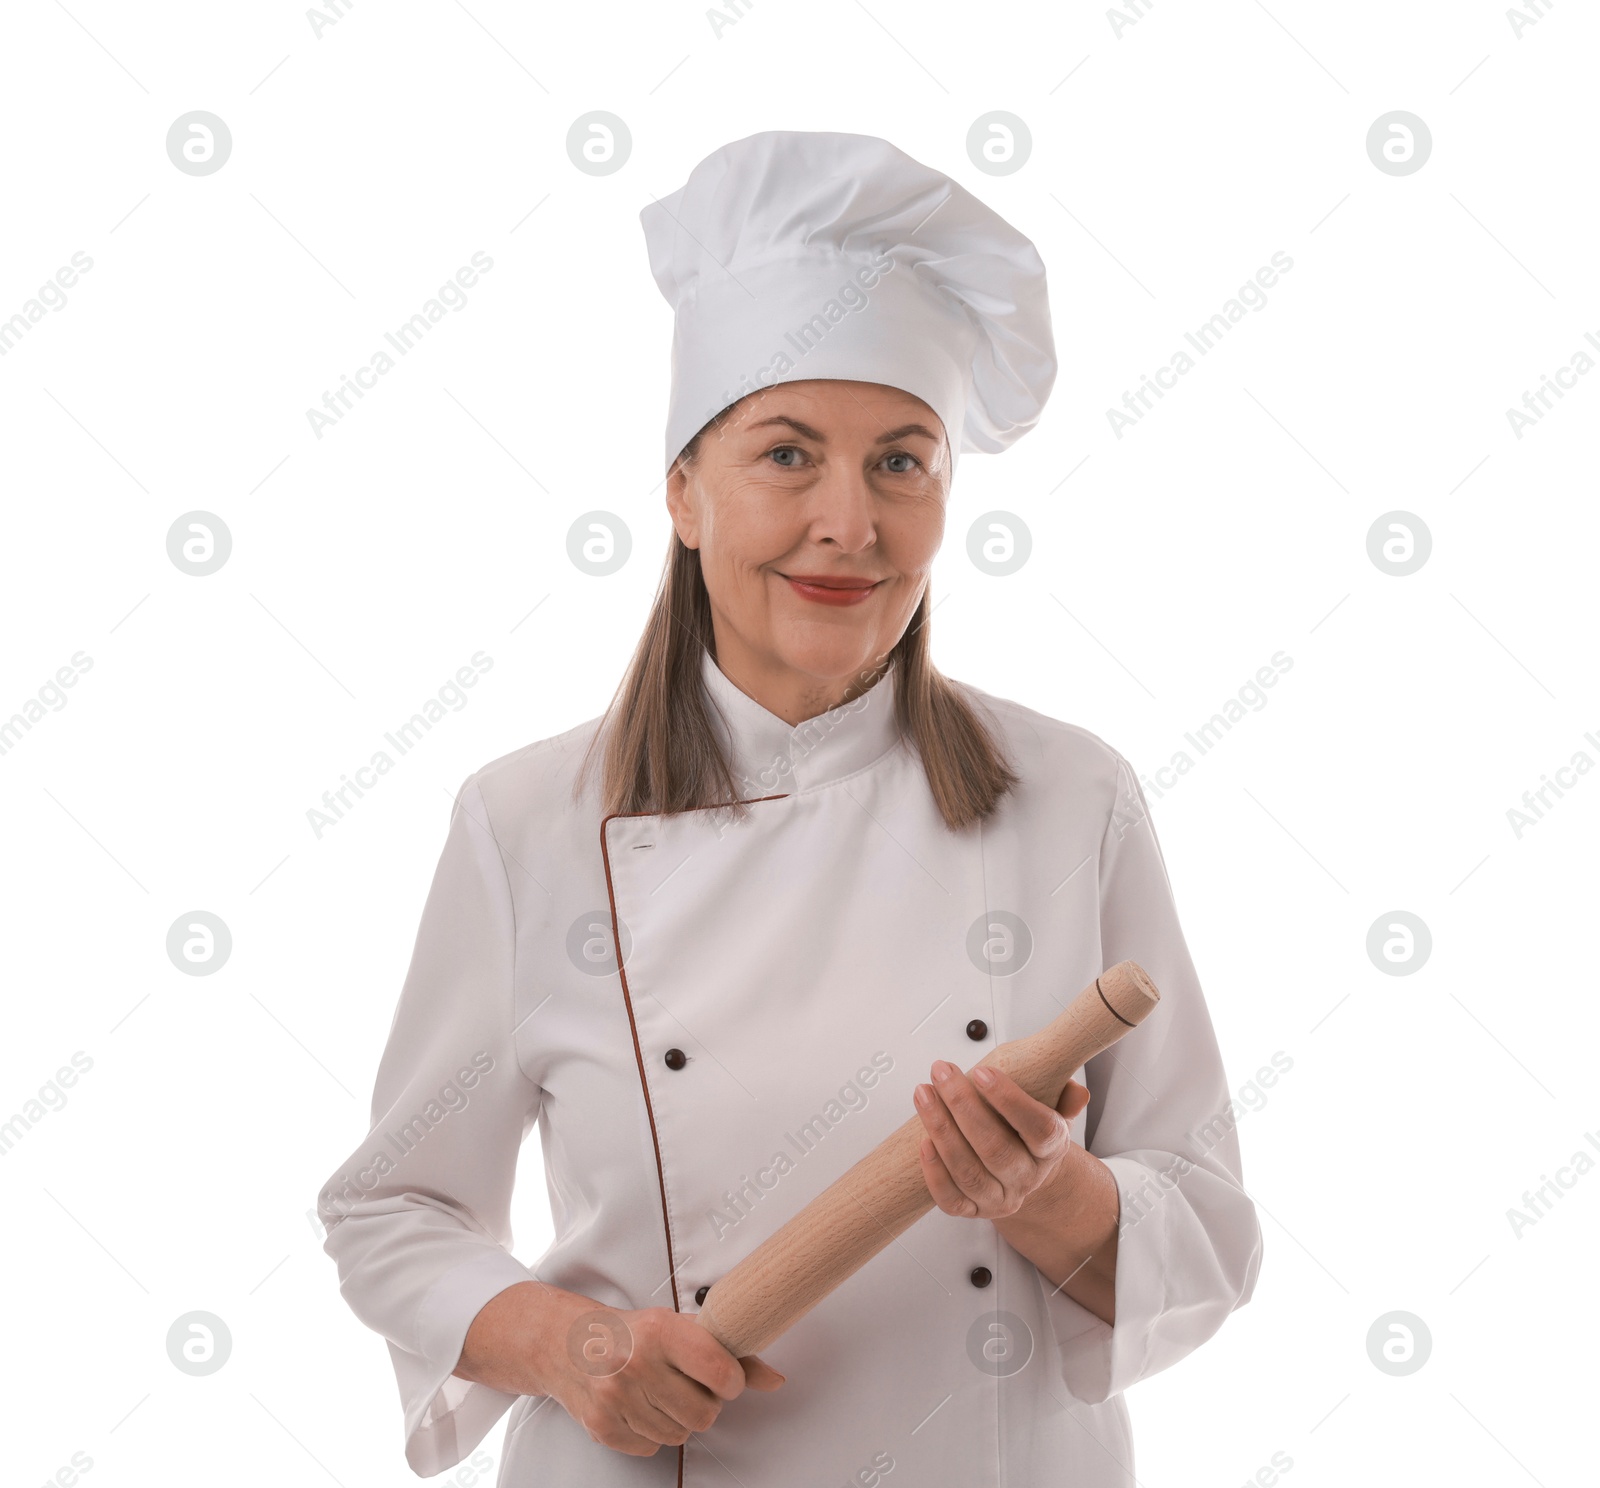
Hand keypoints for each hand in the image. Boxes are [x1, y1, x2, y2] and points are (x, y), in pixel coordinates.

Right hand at [455, 1282, 784, 1456]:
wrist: (564, 1342)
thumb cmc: (629, 1331)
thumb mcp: (678, 1325)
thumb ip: (727, 1351)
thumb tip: (775, 1379)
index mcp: (661, 1331)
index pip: (721, 1372)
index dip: (732, 1381)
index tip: (726, 1377)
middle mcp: (637, 1363)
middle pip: (704, 1413)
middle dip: (704, 1402)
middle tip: (688, 1384)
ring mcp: (616, 1398)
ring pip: (679, 1434)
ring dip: (677, 1418)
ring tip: (660, 1391)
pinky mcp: (602, 1427)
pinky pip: (651, 1448)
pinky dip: (652, 1432)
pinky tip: (640, 1405)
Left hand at [913, 1060, 1090, 1220]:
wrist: (1023, 1172)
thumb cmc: (1030, 1132)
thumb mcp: (1054, 1110)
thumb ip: (1065, 1097)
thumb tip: (1076, 1092)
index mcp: (1051, 1149)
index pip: (1038, 1128)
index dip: (1009, 1100)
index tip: (982, 1072)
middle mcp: (1027, 1177)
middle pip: (994, 1147)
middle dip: (962, 1104)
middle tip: (941, 1071)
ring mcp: (1000, 1198)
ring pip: (968, 1171)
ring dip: (940, 1129)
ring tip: (924, 1094)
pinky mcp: (973, 1210)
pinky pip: (951, 1199)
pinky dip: (934, 1172)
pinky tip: (922, 1141)